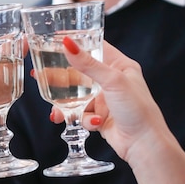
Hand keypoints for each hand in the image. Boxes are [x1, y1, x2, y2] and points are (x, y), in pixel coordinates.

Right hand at [49, 38, 169, 164]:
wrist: (143, 143)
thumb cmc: (137, 109)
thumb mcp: (112, 81)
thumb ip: (88, 64)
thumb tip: (68, 45)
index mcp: (119, 66)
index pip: (95, 47)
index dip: (76, 43)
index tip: (55, 41)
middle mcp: (111, 81)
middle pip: (79, 73)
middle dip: (60, 78)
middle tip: (40, 76)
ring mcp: (104, 99)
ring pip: (76, 96)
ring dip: (66, 105)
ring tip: (57, 113)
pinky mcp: (99, 115)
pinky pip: (81, 113)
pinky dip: (81, 119)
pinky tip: (89, 123)